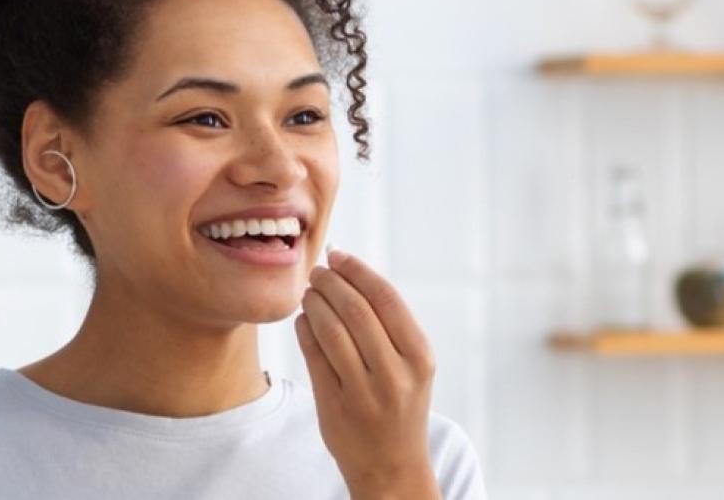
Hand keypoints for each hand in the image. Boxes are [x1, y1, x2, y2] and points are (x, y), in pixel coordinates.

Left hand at [295, 249, 439, 497]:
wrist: (392, 466)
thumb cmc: (401, 407)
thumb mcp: (413, 368)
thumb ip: (391, 328)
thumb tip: (353, 276)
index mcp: (419, 357)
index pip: (386, 299)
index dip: (358, 271)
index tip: (339, 256)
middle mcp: (394, 374)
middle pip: (355, 310)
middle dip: (331, 282)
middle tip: (318, 271)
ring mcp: (363, 392)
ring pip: (330, 330)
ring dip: (314, 303)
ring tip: (309, 293)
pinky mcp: (334, 406)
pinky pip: (313, 355)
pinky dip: (304, 329)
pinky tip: (303, 320)